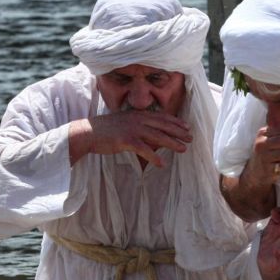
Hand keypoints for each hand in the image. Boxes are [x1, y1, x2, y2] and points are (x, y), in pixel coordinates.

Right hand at [69, 112, 191, 166]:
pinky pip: (144, 149)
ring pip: (157, 136)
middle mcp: (137, 119)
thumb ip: (138, 125)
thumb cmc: (106, 130)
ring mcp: (132, 129)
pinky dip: (154, 157)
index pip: (161, 117)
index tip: (187, 127)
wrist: (88, 132)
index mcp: (138, 114)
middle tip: (191, 138)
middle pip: (163, 125)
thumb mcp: (125, 122)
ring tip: (183, 149)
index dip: (175, 122)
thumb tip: (151, 134)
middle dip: (178, 132)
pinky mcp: (126, 140)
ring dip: (172, 143)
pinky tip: (161, 164)